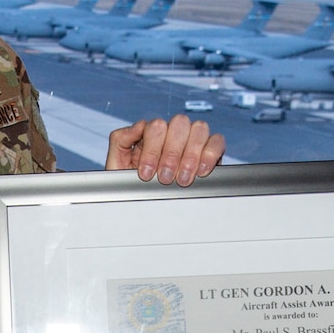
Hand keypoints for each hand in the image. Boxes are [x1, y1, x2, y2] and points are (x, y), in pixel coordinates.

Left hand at [106, 113, 225, 184]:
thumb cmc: (132, 185)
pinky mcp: (211, 152)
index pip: (156, 126)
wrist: (145, 209)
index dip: (152, 150)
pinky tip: (201, 171)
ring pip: (199, 128)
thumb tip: (140, 125)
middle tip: (165, 178)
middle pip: (179, 123)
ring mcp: (193, 140)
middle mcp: (173, 133)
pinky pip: (217, 141)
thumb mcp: (116, 165)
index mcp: (151, 133)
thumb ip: (120, 140)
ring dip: (190, 155)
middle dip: (171, 154)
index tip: (145, 174)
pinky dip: (210, 155)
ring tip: (182, 179)